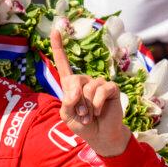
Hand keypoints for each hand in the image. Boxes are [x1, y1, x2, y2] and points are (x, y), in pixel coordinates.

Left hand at [50, 29, 130, 156]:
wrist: (100, 136)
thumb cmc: (83, 125)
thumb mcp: (67, 115)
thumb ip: (67, 102)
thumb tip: (77, 90)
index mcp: (71, 85)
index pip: (63, 63)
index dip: (59, 47)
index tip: (56, 30)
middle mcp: (85, 81)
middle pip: (74, 80)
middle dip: (75, 100)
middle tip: (81, 114)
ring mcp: (99, 83)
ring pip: (88, 88)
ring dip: (87, 106)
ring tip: (90, 116)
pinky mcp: (111, 88)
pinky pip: (101, 91)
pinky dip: (97, 104)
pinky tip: (99, 112)